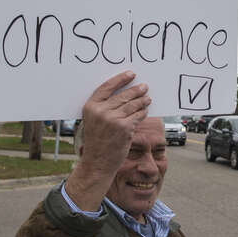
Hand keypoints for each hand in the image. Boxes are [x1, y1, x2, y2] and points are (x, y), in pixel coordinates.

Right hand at [65, 71, 150, 210]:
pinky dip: (143, 113)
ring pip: (132, 105)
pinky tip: (145, 111)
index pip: (107, 87)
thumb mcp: (93, 121)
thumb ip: (104, 108)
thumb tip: (124, 94)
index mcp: (90, 107)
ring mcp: (113, 119)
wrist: (98, 162)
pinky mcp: (125, 128)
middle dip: (136, 90)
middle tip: (144, 86)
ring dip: (142, 101)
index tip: (130, 74)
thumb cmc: (97, 141)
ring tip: (147, 98)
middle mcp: (101, 111)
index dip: (120, 79)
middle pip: (123, 95)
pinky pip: (137, 116)